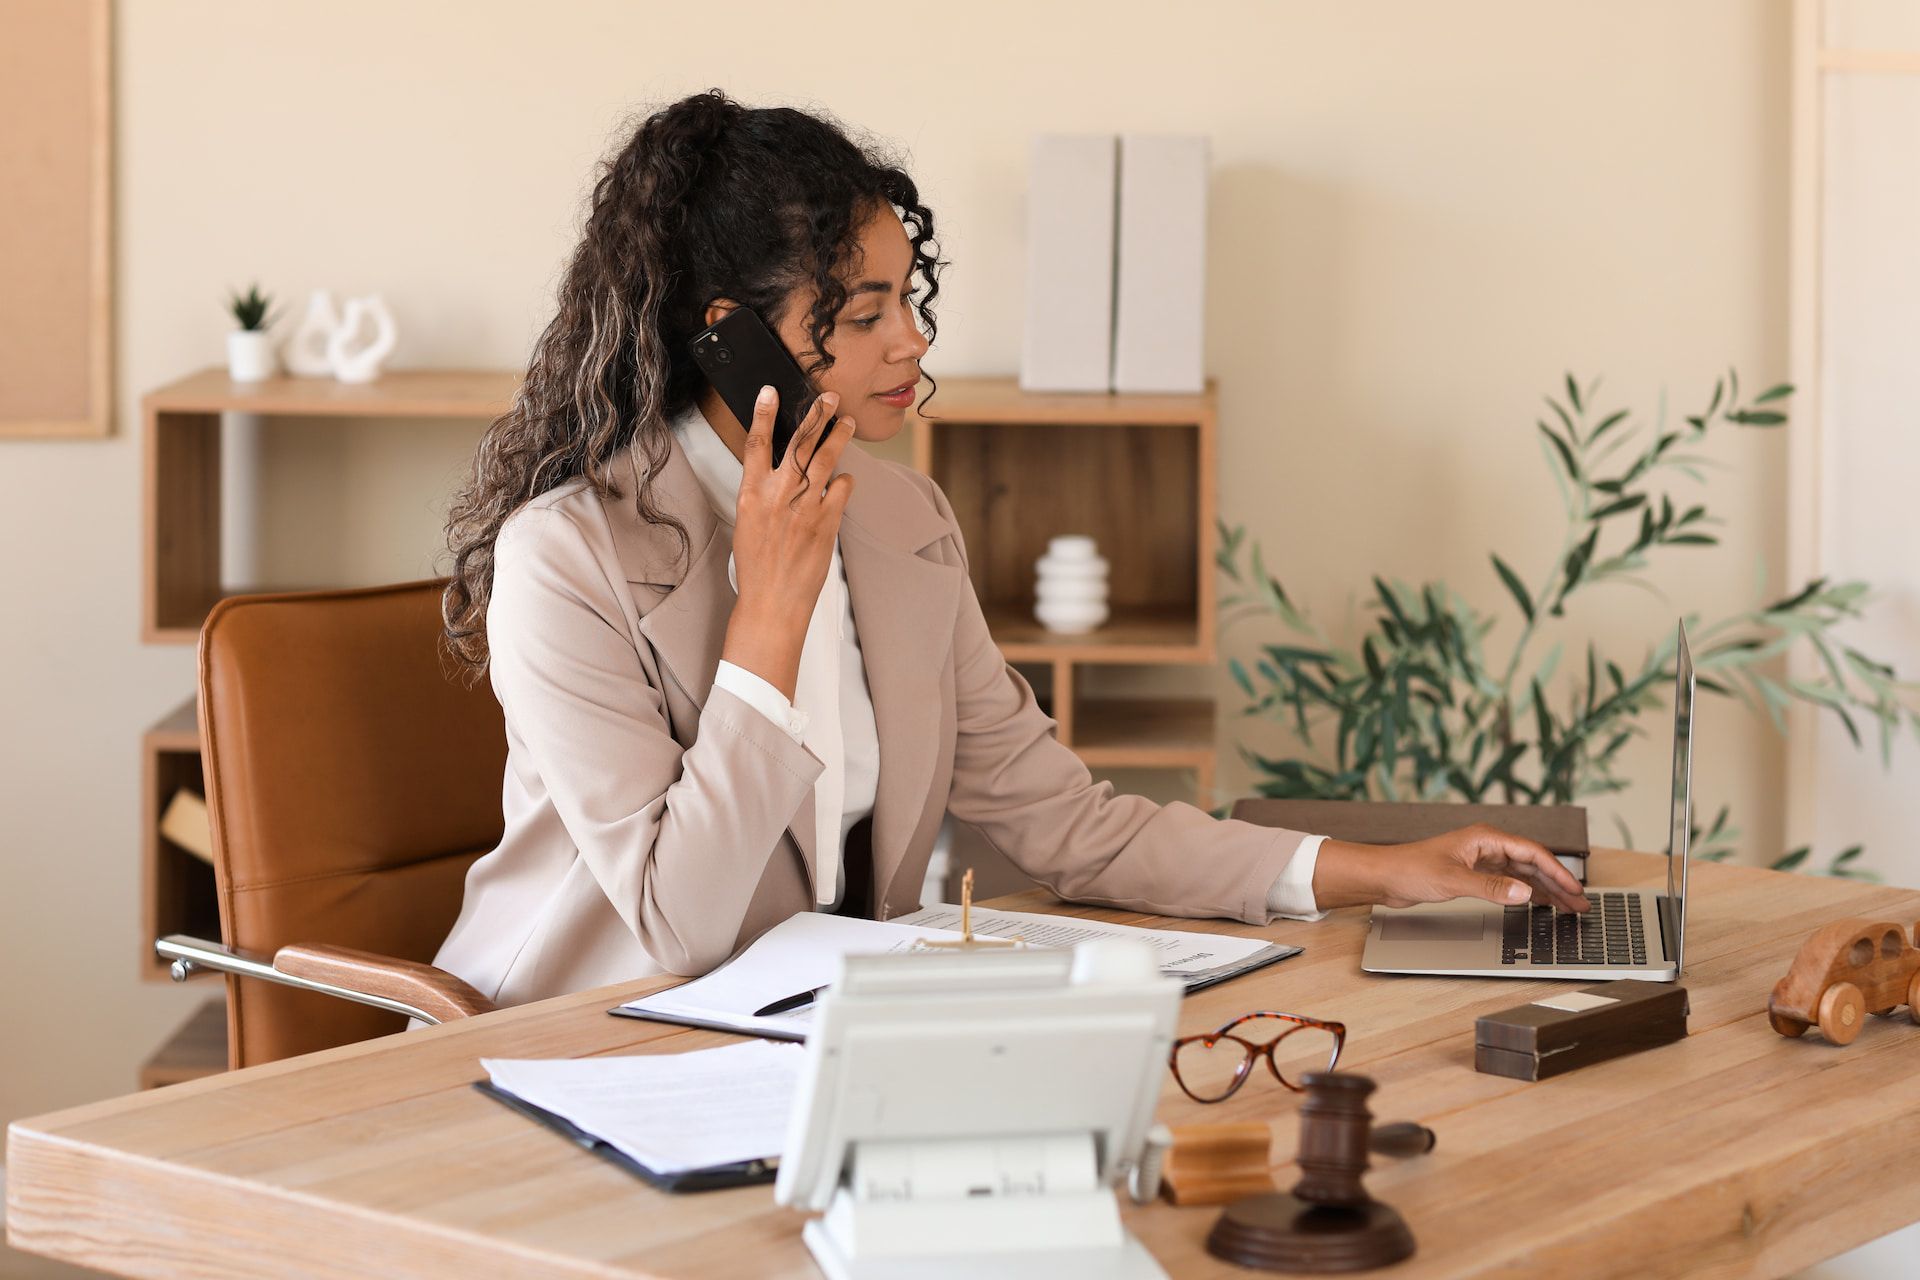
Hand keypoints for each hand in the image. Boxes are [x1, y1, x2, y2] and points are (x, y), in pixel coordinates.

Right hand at [720, 385, 856, 699]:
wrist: (773, 602)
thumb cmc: (757, 568)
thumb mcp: (748, 524)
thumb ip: (765, 496)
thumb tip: (783, 474)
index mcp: (752, 494)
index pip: (757, 443)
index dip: (765, 414)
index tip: (771, 391)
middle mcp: (779, 494)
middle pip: (800, 443)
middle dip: (815, 415)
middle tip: (827, 396)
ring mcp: (806, 506)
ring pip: (826, 459)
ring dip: (838, 436)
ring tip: (846, 421)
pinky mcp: (827, 521)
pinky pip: (842, 489)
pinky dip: (845, 481)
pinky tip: (845, 480)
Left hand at [1311, 823, 1589, 913]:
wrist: (1386, 876)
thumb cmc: (1411, 869)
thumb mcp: (1454, 880)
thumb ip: (1491, 887)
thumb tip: (1525, 894)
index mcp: (1486, 838)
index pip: (1532, 852)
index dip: (1557, 872)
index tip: (1575, 890)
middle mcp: (1488, 846)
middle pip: (1533, 863)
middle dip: (1558, 884)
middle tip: (1580, 904)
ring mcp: (1482, 860)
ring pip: (1524, 874)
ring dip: (1546, 890)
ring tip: (1568, 908)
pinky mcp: (1475, 874)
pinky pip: (1510, 882)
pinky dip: (1527, 893)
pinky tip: (1539, 904)